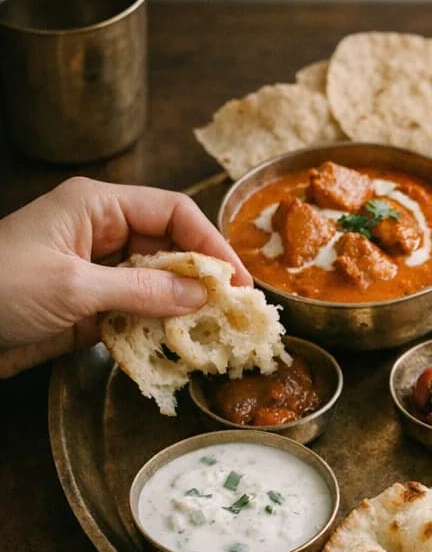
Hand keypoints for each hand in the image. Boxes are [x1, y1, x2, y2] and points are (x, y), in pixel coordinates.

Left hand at [0, 176, 249, 376]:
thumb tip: (202, 296)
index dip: (210, 243)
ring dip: (185, 306)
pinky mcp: (92, 307)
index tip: (238, 280)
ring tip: (215, 331)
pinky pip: (140, 311)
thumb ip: (143, 291)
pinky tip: (180, 344)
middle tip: (233, 311)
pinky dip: (160, 327)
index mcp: (96, 207)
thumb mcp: (74, 287)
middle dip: (203, 276)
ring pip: (159, 282)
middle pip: (172, 247)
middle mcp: (102, 233)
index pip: (173, 212)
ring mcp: (97, 271)